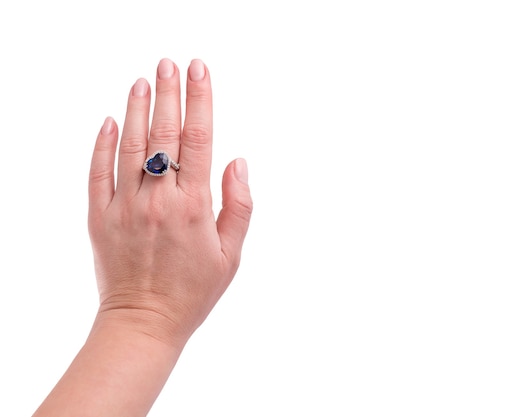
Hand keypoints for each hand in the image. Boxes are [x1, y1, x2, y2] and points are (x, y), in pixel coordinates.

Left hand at [88, 58, 251, 346]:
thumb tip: (238, 161)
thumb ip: (239, 205)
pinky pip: (98, 173)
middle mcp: (158, 200)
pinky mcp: (99, 217)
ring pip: (130, 146)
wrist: (144, 322)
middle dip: (169, 94)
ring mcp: (125, 207)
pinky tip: (109, 119)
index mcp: (194, 206)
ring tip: (143, 80)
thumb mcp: (231, 254)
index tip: (199, 71)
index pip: (198, 140)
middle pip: (164, 134)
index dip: (200, 101)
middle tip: (170, 63)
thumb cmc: (194, 291)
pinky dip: (103, 144)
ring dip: (136, 109)